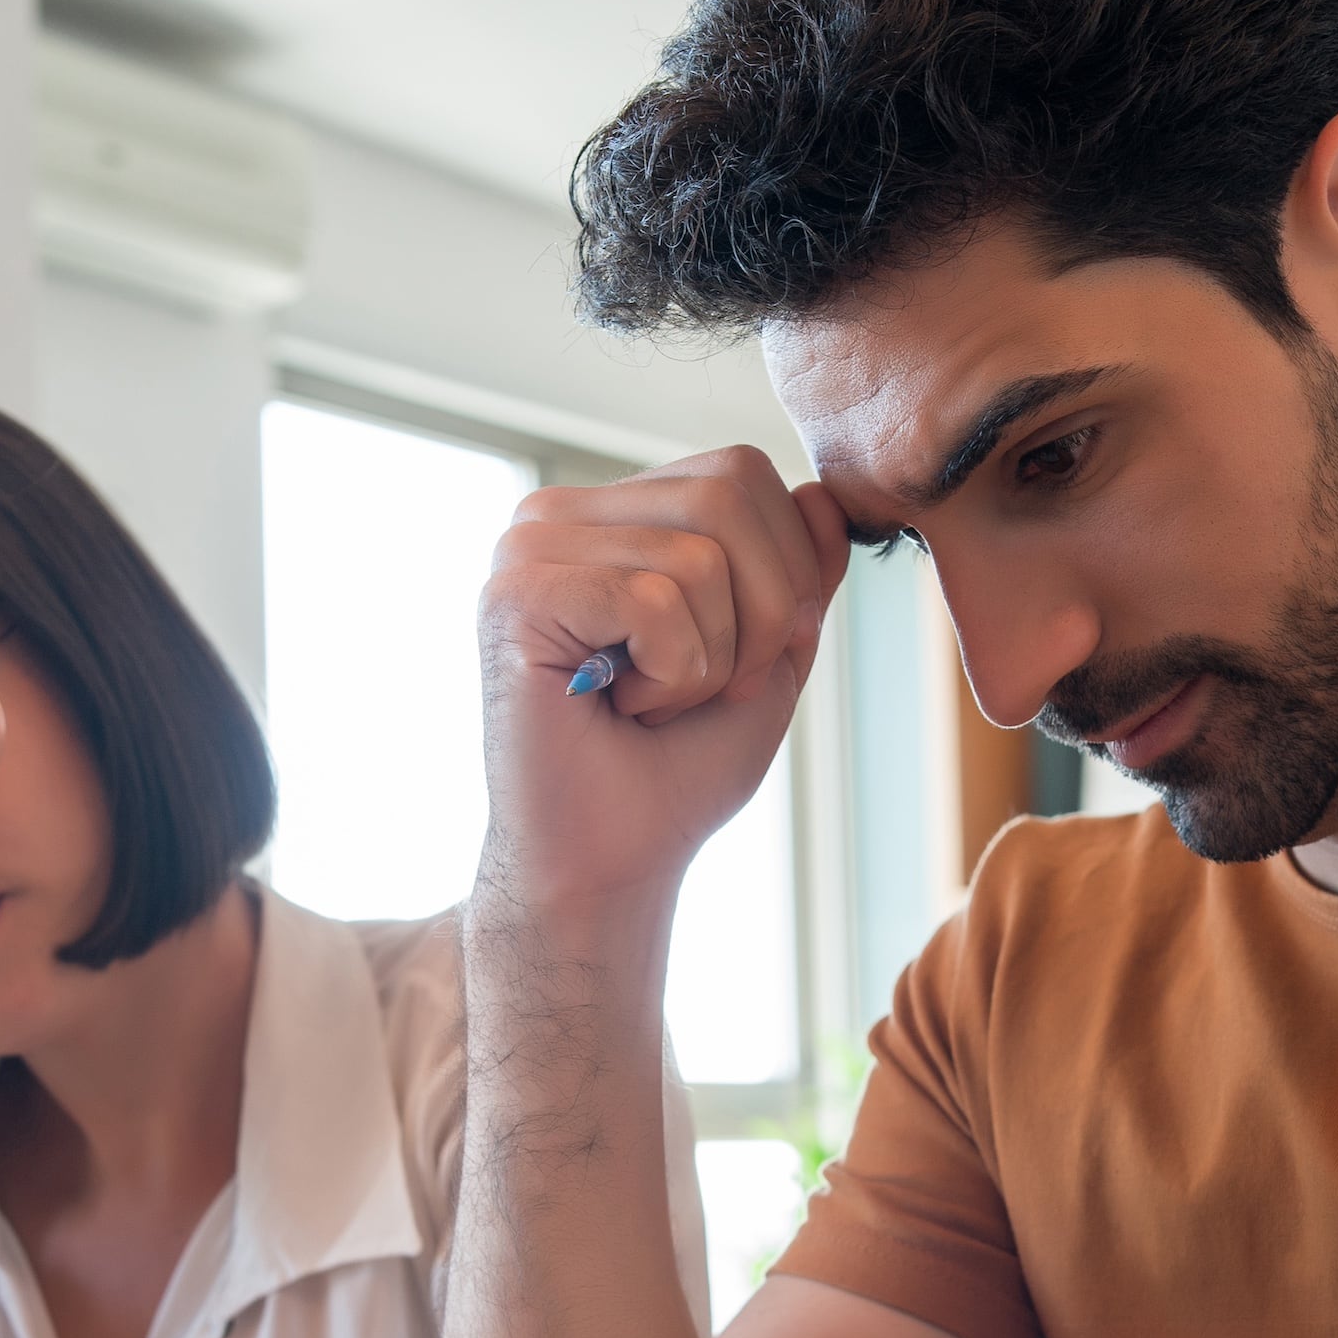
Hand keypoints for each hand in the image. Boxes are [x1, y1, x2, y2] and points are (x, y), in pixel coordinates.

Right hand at [477, 446, 850, 910]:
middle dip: (759, 615)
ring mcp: (527, 547)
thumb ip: (799, 576)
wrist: (606, 863)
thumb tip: (824, 495)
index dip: (782, 574)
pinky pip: (653, 602)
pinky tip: (618, 707)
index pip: (743, 473)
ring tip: (649, 704)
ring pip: (698, 558)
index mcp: (615, 514)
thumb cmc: (676, 771)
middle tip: (704, 692)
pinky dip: (669, 676)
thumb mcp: (769, 659)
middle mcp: (561, 513)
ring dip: (708, 662)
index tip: (738, 665)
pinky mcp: (513, 594)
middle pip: (728, 494)